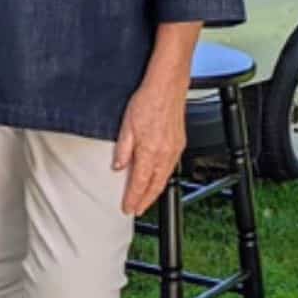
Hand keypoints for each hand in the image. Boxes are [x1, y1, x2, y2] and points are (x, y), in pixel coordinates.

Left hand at [112, 82, 187, 215]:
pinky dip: (163, 178)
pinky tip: (158, 179)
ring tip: (146, 200)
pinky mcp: (180, 144)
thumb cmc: (147, 102)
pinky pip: (171, 168)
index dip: (133, 198)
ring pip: (165, 178)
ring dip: (155, 192)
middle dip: (145, 201)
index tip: (127, 208)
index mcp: (149, 151)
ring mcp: (174, 150)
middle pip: (155, 186)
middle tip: (136, 209)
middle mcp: (164, 154)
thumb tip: (118, 167)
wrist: (166, 87)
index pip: (140, 183)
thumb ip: (122, 150)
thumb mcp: (126, 126)